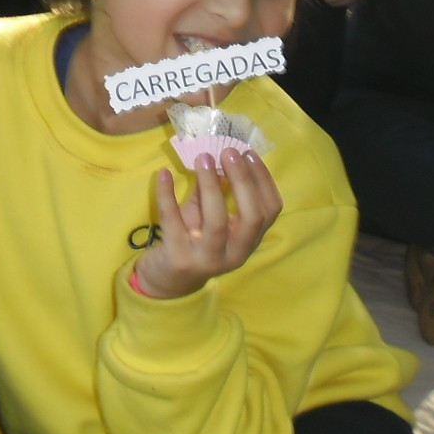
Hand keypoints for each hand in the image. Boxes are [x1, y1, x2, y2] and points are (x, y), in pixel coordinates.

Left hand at [135, 151, 282, 300]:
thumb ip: (215, 190)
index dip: (263, 180)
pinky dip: (168, 196)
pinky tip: (163, 174)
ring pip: (217, 221)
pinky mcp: (179, 258)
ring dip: (211, 186)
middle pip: (252, 217)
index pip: (270, 210)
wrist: (166, 281)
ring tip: (203, 158)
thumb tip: (218, 155)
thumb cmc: (193, 241)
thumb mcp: (208, 216)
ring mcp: (208, 259)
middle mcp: (235, 253)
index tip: (248, 153)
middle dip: (243, 181)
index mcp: (249, 241)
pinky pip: (173, 222)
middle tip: (228, 152)